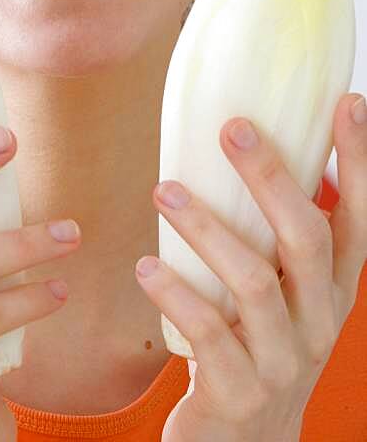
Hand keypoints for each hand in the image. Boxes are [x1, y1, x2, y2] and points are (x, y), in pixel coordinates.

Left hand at [135, 92, 365, 441]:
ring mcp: (283, 361)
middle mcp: (320, 321)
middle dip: (271, 177)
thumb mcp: (282, 296)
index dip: (358, 162)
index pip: (359, 219)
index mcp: (333, 290)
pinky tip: (149, 268)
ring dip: (206, 229)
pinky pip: (211, 335)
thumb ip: (274, 240)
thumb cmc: (256, 345)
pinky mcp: (239, 393)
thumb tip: (249, 148)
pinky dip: (179, 295)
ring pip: (255, 283)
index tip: (348, 102)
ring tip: (163, 191)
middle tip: (231, 128)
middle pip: (306, 238)